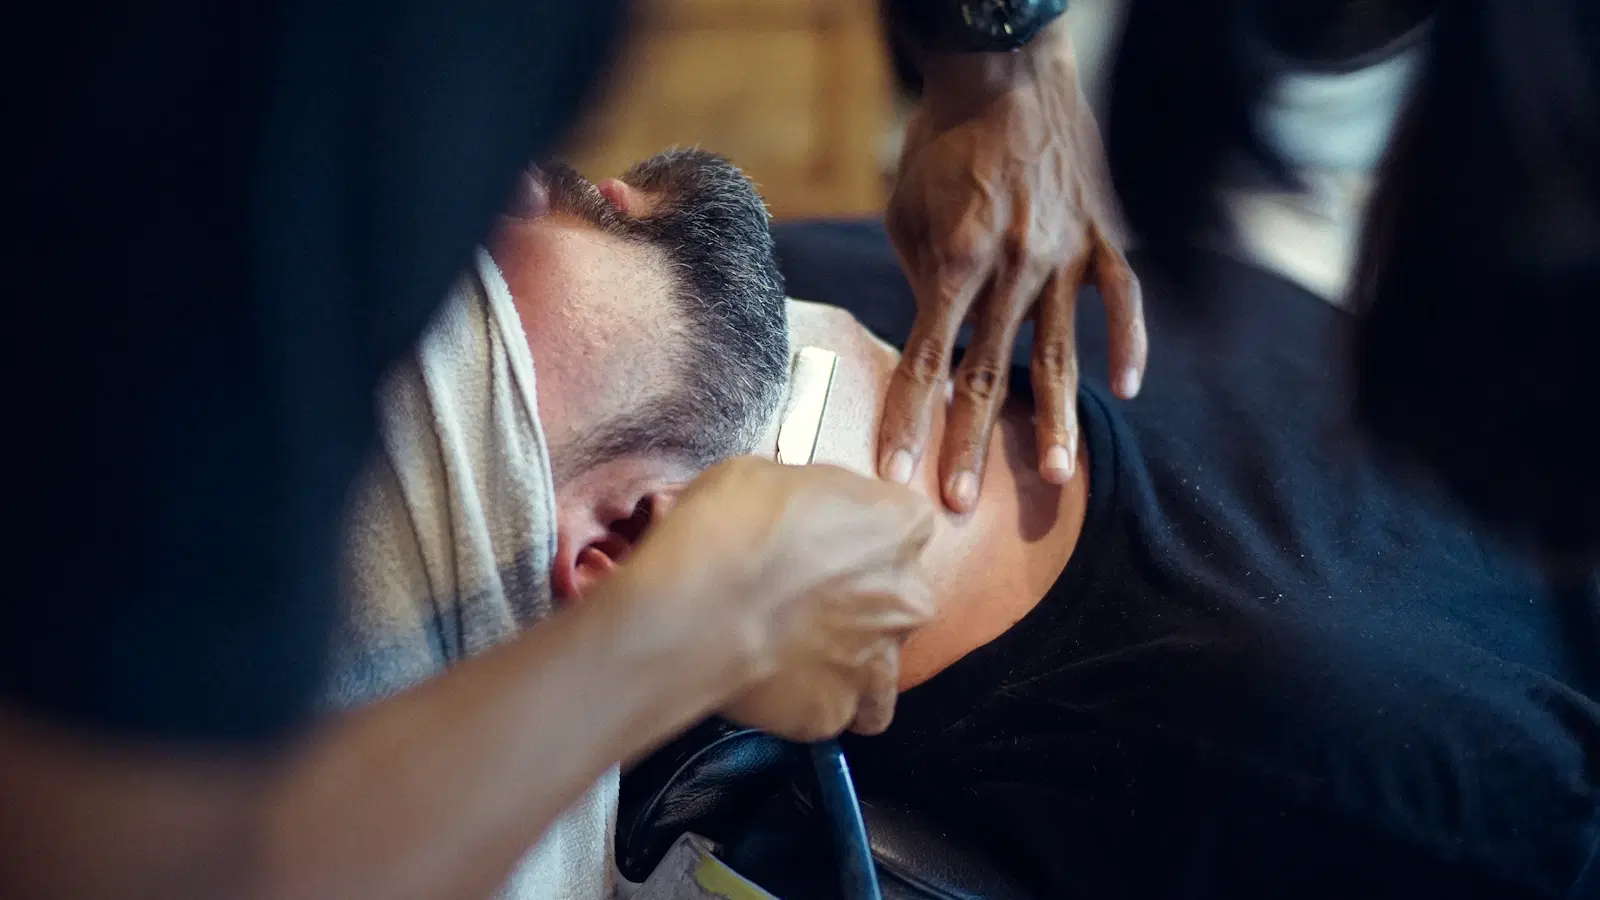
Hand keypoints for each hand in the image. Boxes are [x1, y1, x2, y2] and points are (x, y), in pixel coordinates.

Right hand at [625, 456, 935, 740]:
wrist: (689, 607)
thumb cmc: (725, 530)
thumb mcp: (766, 474)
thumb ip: (808, 499)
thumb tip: (797, 513)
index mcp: (900, 525)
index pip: (903, 525)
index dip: (858, 531)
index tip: (824, 537)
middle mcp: (905, 597)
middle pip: (897, 597)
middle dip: (858, 598)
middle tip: (800, 596)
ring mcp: (875, 661)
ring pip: (880, 669)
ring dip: (848, 661)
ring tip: (798, 652)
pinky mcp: (833, 711)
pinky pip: (830, 709)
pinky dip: (807, 700)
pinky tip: (772, 681)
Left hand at [880, 26, 1147, 513]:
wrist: (1004, 67)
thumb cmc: (941, 143)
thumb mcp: (908, 212)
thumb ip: (923, 282)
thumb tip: (936, 341)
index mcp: (957, 260)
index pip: (926, 361)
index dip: (908, 421)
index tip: (895, 475)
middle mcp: (1015, 266)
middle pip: (992, 374)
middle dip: (973, 445)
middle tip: (961, 505)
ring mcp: (1067, 254)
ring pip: (1063, 353)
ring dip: (1059, 422)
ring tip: (1058, 480)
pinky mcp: (1103, 235)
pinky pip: (1124, 298)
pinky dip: (1128, 344)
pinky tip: (1127, 390)